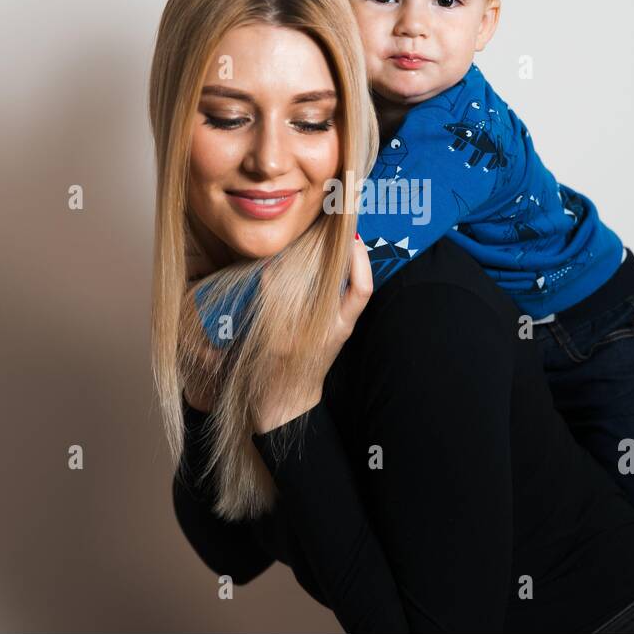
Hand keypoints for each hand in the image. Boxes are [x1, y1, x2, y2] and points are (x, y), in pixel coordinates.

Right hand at [253, 234, 372, 433]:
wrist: (280, 410)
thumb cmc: (279, 381)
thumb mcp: (276, 343)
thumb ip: (276, 306)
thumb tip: (272, 270)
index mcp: (337, 327)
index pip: (361, 289)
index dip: (360, 262)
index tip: (351, 238)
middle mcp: (337, 322)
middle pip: (352, 280)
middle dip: (347, 251)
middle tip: (336, 223)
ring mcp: (327, 323)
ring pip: (338, 284)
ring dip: (332, 260)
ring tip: (320, 234)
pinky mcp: (314, 325)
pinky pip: (321, 292)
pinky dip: (316, 274)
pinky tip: (299, 262)